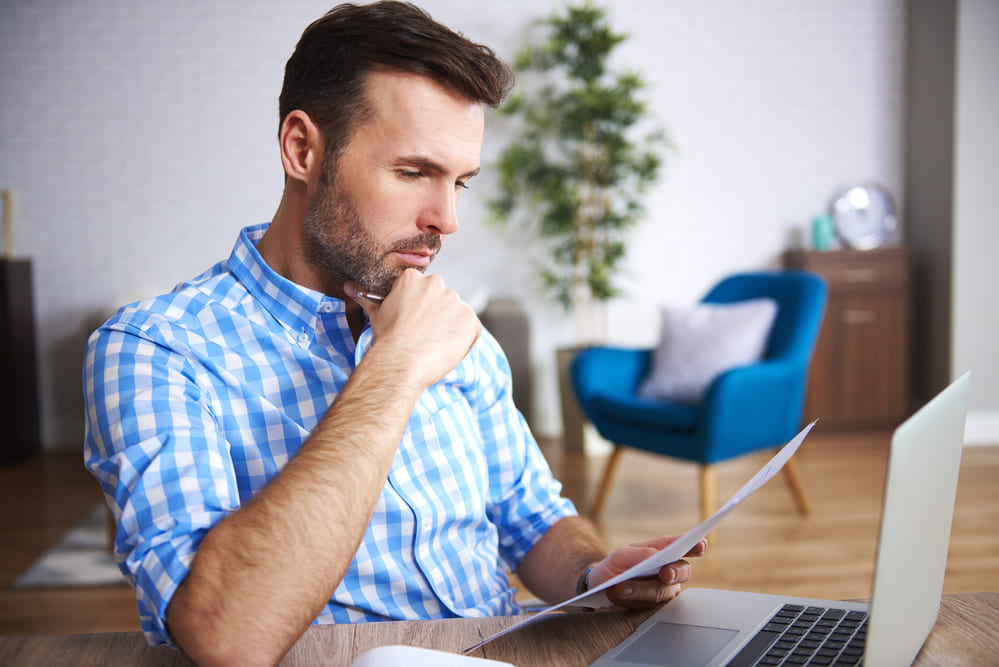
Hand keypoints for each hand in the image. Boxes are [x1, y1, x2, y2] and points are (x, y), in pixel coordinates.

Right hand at [344, 270, 480, 388]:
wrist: (400, 361)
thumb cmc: (386, 339)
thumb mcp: (375, 313)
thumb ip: (366, 297)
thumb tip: (348, 286)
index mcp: (413, 278)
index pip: (424, 291)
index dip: (419, 310)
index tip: (413, 323)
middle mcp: (437, 284)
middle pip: (442, 300)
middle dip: (436, 317)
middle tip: (423, 336)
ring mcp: (456, 301)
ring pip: (457, 315)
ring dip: (450, 328)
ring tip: (432, 345)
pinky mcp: (470, 320)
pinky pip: (471, 330)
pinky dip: (463, 341)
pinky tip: (445, 350)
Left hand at [588, 536, 707, 609]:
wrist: (597, 589)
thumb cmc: (613, 567)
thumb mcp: (620, 555)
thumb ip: (640, 554)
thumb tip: (657, 557)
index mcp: (660, 551)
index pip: (681, 546)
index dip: (695, 546)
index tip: (701, 545)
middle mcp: (666, 571)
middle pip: (682, 571)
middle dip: (675, 572)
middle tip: (665, 573)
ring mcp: (662, 590)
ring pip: (664, 591)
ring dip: (642, 589)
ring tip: (621, 588)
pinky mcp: (653, 607)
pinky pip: (651, 606)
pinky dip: (634, 600)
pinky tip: (621, 596)